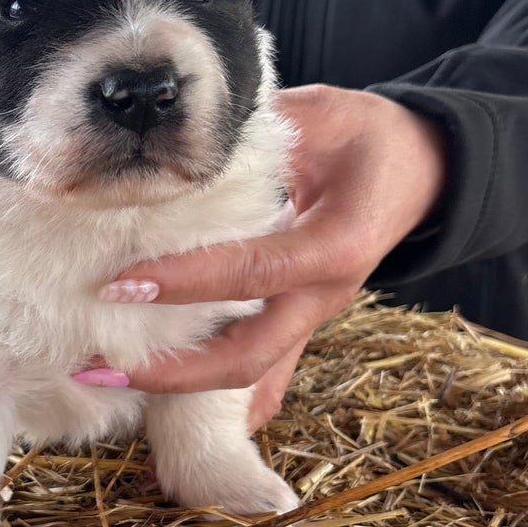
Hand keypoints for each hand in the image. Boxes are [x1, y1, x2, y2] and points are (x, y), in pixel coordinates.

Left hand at [106, 84, 446, 406]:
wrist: (427, 172)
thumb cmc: (370, 138)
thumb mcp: (325, 115)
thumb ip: (263, 125)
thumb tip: (185, 128)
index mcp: (336, 244)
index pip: (251, 272)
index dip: (185, 281)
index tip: (122, 284)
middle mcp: (325, 295)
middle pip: (248, 356)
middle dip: (173, 370)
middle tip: (100, 362)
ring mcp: (313, 317)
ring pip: (249, 374)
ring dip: (180, 389)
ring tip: (108, 379)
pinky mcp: (300, 324)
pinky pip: (257, 371)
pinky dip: (211, 396)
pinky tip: (158, 411)